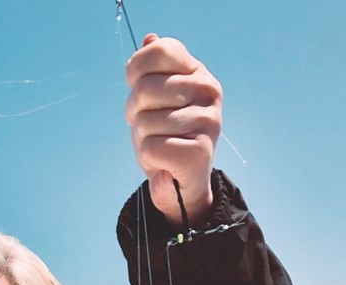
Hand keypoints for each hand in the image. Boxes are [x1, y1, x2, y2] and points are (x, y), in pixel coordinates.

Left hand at [126, 35, 221, 228]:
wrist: (179, 185)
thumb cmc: (165, 138)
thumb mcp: (153, 100)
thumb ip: (151, 71)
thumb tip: (150, 39)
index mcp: (198, 73)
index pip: (160, 50)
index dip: (136, 71)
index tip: (139, 90)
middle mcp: (209, 92)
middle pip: (145, 88)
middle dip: (136, 112)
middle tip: (150, 127)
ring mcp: (208, 122)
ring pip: (145, 121)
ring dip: (143, 139)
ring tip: (160, 146)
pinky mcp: (199, 153)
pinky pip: (152, 147)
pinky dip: (150, 158)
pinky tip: (164, 162)